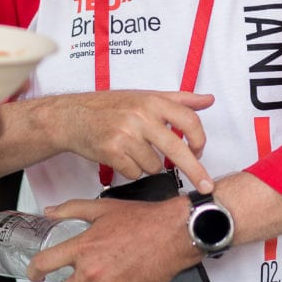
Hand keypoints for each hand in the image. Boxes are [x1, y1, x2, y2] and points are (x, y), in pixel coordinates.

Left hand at [28, 196, 199, 281]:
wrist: (173, 234)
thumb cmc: (141, 219)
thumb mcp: (104, 208)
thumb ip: (72, 210)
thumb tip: (50, 212)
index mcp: (83, 248)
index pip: (46, 263)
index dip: (35, 270)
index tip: (35, 274)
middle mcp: (92, 272)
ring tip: (119, 262)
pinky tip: (130, 269)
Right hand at [49, 90, 214, 192]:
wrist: (73, 116)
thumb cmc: (110, 107)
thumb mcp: (146, 96)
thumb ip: (180, 100)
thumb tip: (208, 100)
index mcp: (153, 101)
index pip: (189, 121)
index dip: (200, 140)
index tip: (201, 153)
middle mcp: (141, 116)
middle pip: (178, 149)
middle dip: (195, 171)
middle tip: (206, 186)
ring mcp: (126, 134)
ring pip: (155, 166)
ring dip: (149, 165)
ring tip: (134, 150)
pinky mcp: (112, 151)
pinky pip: (136, 172)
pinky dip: (132, 169)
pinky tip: (122, 156)